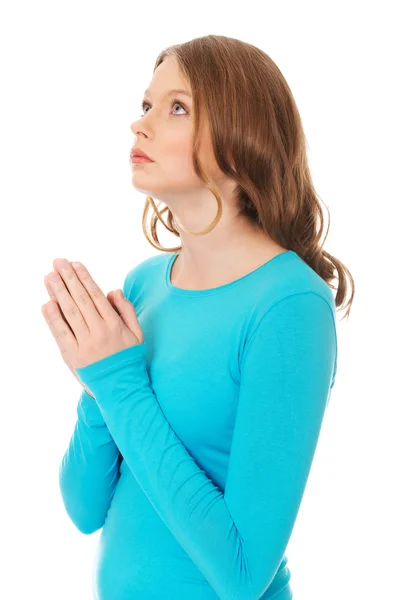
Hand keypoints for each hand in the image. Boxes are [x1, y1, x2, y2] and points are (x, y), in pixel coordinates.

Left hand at [41, 259, 143, 376]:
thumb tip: (112, 290)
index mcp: (115, 324)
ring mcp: (85, 344)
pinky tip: (47, 304)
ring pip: (70, 313)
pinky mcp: (72, 356)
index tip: (75, 264)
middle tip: (57, 262)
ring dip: (58, 293)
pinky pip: (61, 333)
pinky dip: (53, 318)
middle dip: (68, 279)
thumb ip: (126, 310)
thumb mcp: (137, 333)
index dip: (84, 278)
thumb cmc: (129, 358)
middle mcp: (99, 332)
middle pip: (81, 300)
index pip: (96, 295)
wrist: (121, 388)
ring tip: (49, 277)